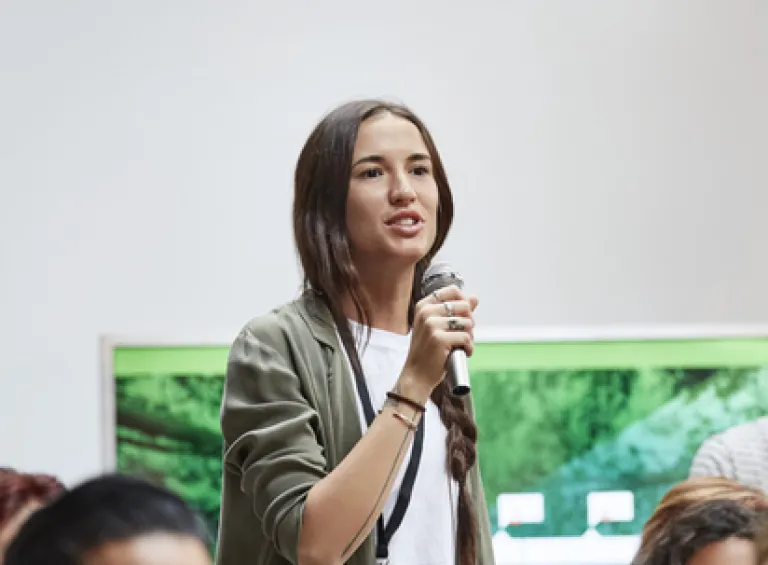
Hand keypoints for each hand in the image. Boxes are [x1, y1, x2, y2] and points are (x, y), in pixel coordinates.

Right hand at [397, 285, 478, 402]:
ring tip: (460, 346)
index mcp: (424, 305)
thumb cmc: (427, 350)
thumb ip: (455, 311)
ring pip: (468, 323)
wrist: (416, 374)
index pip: (453, 290)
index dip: (465, 302)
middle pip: (464, 306)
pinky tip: (462, 352)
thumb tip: (474, 297)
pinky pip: (466, 338)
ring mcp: (431, 325)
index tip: (464, 316)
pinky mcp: (439, 339)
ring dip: (469, 337)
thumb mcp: (437, 326)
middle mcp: (426, 312)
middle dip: (469, 322)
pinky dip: (469, 348)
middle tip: (462, 335)